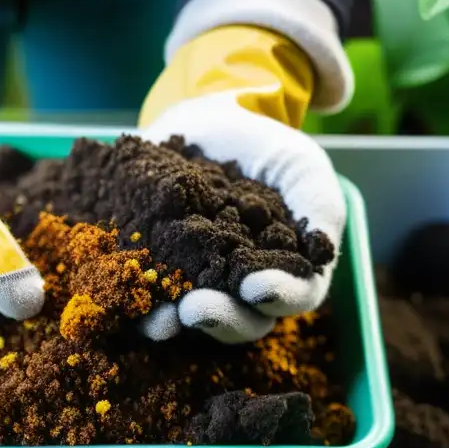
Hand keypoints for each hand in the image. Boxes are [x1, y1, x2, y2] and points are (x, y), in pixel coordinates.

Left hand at [134, 26, 345, 343]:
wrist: (207, 125)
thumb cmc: (264, 149)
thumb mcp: (299, 165)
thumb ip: (318, 203)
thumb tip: (324, 249)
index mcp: (287, 270)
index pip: (292, 296)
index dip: (279, 297)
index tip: (258, 288)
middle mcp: (242, 289)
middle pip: (241, 322)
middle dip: (221, 320)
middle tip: (198, 309)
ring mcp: (197, 284)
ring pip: (192, 318)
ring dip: (176, 322)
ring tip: (164, 317)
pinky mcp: (154, 272)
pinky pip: (146, 297)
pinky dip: (135, 301)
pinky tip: (124, 296)